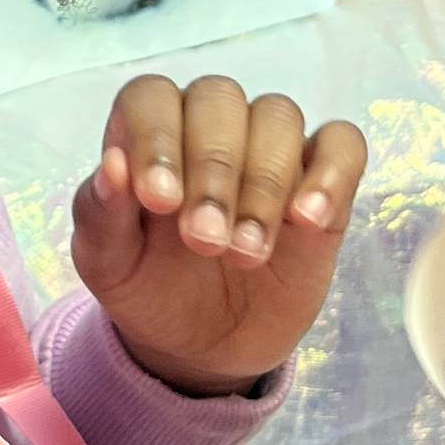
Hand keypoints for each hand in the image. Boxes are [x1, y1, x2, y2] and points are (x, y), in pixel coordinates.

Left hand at [72, 75, 363, 395]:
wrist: (203, 346)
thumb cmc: (148, 287)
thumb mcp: (109, 265)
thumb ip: (101, 214)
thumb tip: (111, 165)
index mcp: (148, 132)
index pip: (151, 98)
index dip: (156, 138)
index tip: (159, 201)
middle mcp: (209, 125)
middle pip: (219, 100)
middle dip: (214, 171)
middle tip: (205, 242)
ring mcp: (270, 149)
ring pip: (278, 116)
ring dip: (264, 182)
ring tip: (246, 254)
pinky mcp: (322, 182)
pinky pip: (342, 145)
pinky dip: (331, 173)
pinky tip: (308, 220)